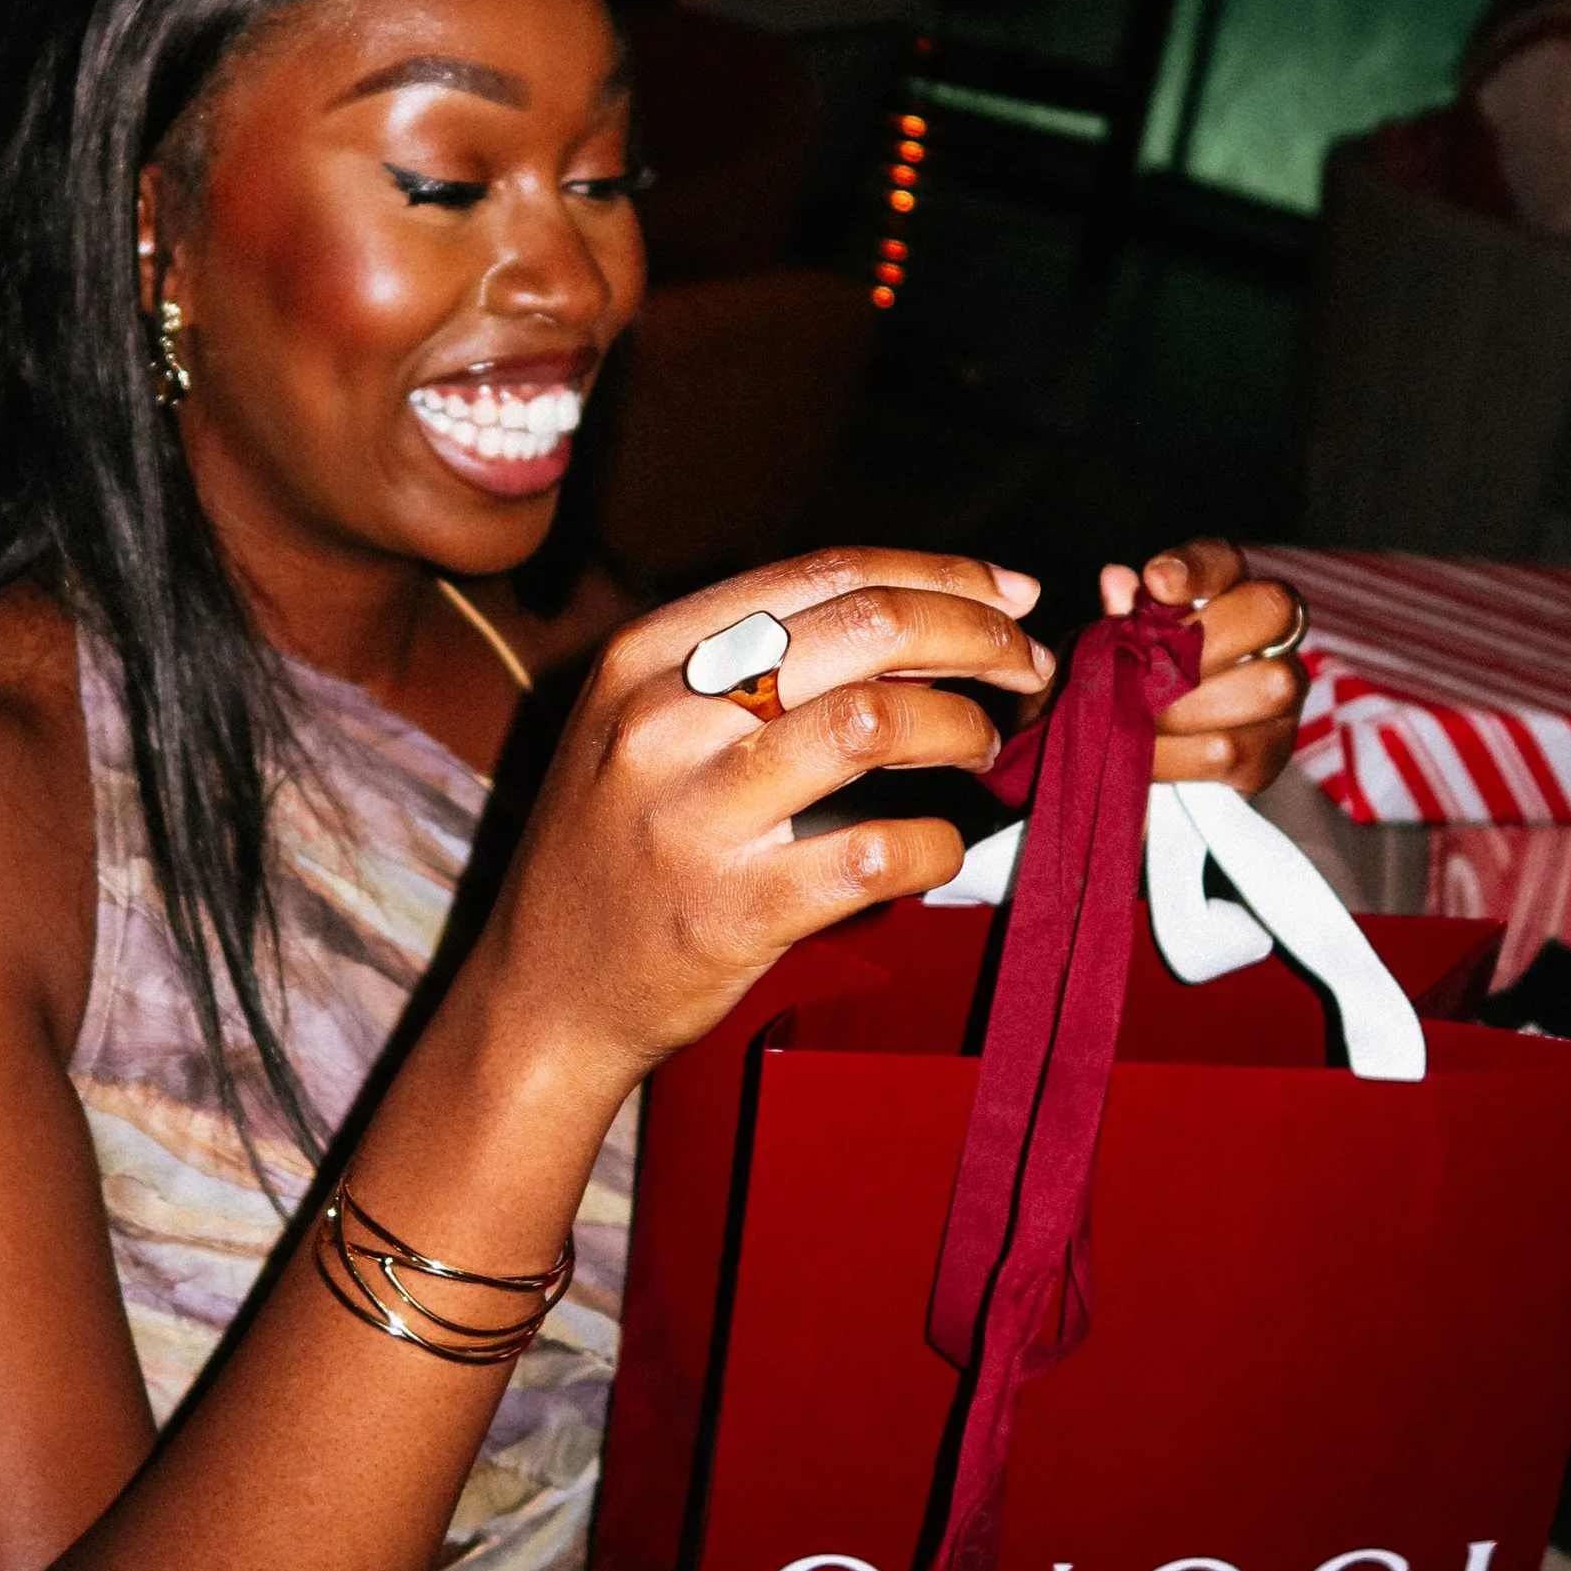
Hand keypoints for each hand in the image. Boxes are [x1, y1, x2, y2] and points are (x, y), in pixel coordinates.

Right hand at [475, 549, 1055, 1094]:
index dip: (937, 574)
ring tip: (983, 744)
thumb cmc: (617, 851)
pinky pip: (877, 851)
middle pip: (862, 628)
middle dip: (975, 633)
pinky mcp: (732, 909)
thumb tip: (908, 611)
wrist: (545, 996)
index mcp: (645, 657)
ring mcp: (694, 815)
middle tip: (1026, 663)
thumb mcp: (638, 727)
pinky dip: (938, 843)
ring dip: (961, 725)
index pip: (820, 575)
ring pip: (874, 721)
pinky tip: (942, 845)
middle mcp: (661, 721)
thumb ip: (742, 666)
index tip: (1008, 592)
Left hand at [1097, 539, 1303, 794]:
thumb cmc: (1130, 682)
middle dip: (1204, 640)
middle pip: (1272, 611)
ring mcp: (1283, 695)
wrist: (1143, 755)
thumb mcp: (1116, 648)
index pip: (1227, 561)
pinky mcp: (1271, 752)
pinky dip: (1183, 756)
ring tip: (1139, 719)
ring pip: (1267, 686)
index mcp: (1227, 593)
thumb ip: (1123, 618)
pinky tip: (1146, 757)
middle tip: (1146, 670)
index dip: (1197, 568)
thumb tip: (1117, 579)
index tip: (1154, 581)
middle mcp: (1271, 636)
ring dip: (1190, 706)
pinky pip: (1239, 751)